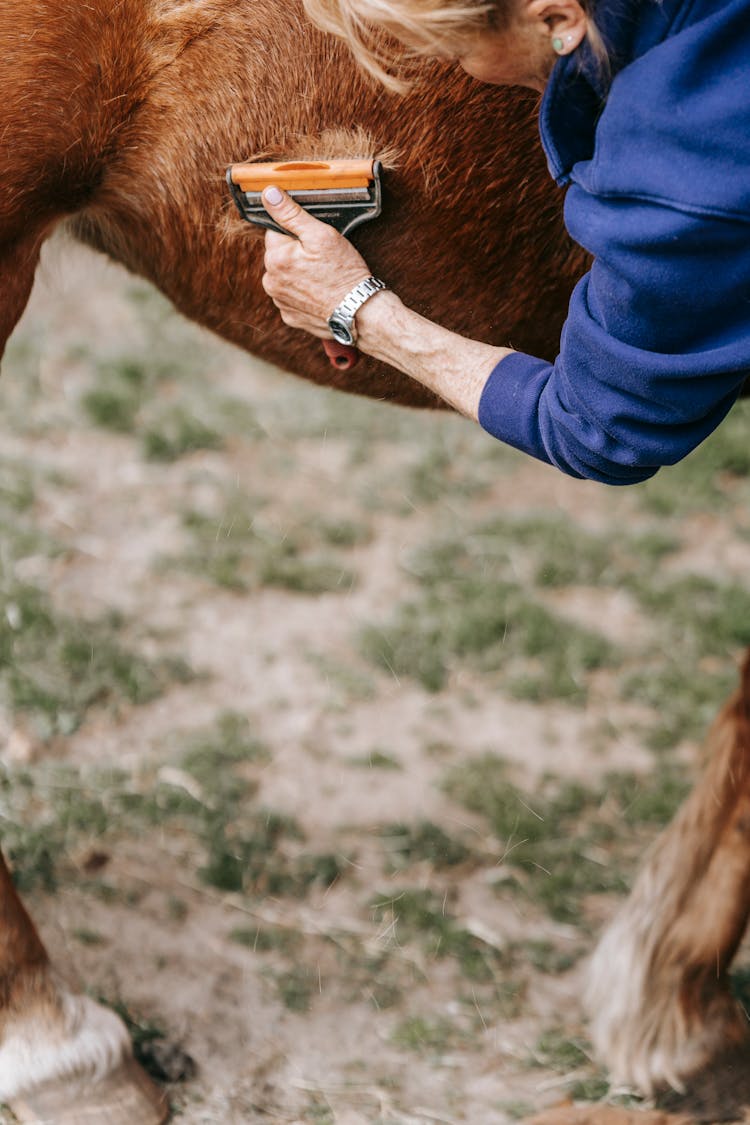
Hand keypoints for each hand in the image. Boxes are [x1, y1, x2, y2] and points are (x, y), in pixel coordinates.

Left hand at [261, 186, 374, 337]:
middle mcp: (271, 282)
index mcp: (276, 258)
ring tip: (322, 278)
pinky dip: (302, 294)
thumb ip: (291, 214)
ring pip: (284, 277)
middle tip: (322, 260)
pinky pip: (291, 298)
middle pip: (279, 256)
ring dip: (298, 274)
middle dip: (296, 254)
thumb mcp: (321, 235)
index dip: (296, 233)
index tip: (314, 241)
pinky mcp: (290, 317)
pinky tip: (320, 293)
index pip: (275, 232)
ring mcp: (280, 302)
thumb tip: (268, 193)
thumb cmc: (344, 273)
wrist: (359, 313)